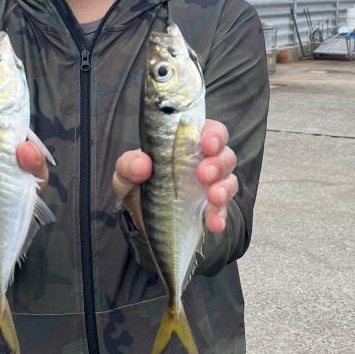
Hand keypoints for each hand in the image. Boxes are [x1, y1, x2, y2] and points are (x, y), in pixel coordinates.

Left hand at [112, 119, 237, 233]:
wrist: (137, 218)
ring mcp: (209, 186)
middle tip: (203, 175)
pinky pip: (224, 210)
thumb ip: (129, 165)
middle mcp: (202, 161)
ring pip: (230, 180)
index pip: (210, 130)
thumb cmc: (135, 184)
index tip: (207, 145)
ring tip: (213, 197)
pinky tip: (213, 223)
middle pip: (225, 154)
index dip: (214, 134)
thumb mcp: (124, 174)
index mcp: (185, 144)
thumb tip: (142, 163)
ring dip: (224, 188)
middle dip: (219, 163)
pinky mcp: (211, 209)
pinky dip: (221, 215)